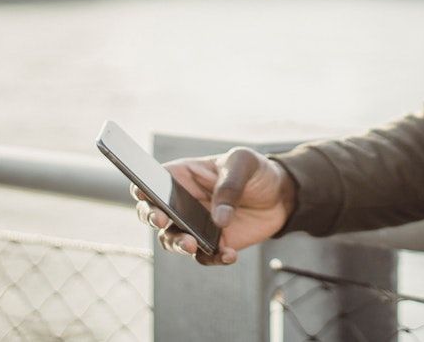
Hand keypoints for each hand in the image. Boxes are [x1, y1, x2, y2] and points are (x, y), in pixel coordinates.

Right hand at [133, 147, 296, 265]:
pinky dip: (212, 258)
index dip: (142, 187)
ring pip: (171, 240)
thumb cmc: (256, 171)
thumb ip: (230, 186)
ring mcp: (194, 226)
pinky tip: (228, 254)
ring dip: (178, 244)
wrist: (281, 196)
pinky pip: (203, 257)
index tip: (145, 194)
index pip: (151, 180)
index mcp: (183, 176)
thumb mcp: (244, 164)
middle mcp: (182, 203)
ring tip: (193, 245)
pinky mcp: (211, 244)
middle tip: (163, 221)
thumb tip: (218, 219)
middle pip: (151, 213)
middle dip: (151, 218)